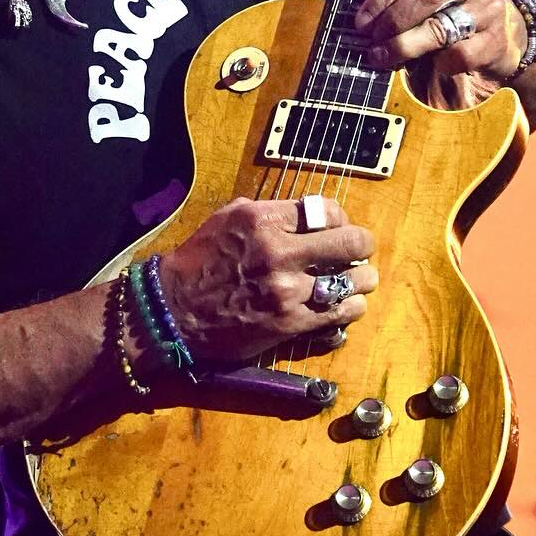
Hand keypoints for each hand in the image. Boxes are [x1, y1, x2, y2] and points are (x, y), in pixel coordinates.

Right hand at [159, 197, 376, 361]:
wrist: (173, 311)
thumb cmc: (198, 262)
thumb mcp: (226, 219)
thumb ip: (268, 212)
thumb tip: (306, 212)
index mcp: (262, 219)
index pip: (327, 211)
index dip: (342, 219)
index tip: (341, 228)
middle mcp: (279, 252)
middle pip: (349, 243)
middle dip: (362, 245)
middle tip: (362, 250)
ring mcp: (287, 291)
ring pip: (351, 282)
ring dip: (361, 280)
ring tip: (361, 280)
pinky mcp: (289, 324)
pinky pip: (339, 314)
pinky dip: (350, 308)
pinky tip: (348, 304)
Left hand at [311, 0, 523, 83]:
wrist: (498, 24)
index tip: (358, 20)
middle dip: (391, 21)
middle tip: (370, 39)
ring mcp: (489, 7)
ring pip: (442, 28)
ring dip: (405, 46)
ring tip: (382, 57)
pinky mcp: (496, 40)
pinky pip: (462, 55)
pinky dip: (441, 63)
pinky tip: (430, 65)